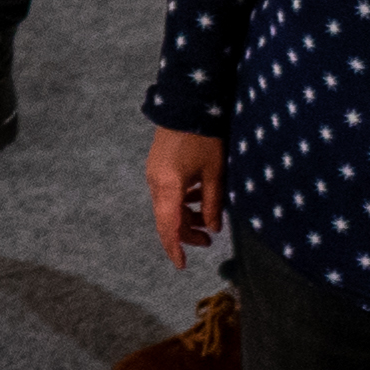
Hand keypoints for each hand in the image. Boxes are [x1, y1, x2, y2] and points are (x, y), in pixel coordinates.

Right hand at [147, 128, 224, 268]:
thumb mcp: (215, 172)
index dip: (175, 247)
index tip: (182, 265)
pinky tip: (198, 197)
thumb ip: (213, 203)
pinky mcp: (158, 166)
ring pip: (167, 206)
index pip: (168, 226)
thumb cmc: (204, 137)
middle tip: (208, 241)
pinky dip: (181, 201)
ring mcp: (154, 173)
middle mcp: (156, 182)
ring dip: (185, 216)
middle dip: (185, 233)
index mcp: (168, 185)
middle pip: (166, 218)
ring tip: (207, 220)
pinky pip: (166, 192)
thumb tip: (213, 227)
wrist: (188, 104)